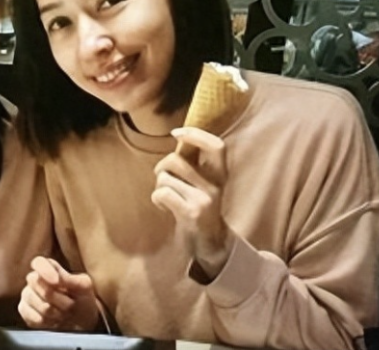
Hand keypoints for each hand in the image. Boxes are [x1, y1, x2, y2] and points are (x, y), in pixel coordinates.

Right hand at [18, 257, 99, 331]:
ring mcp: (28, 295)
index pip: (39, 263)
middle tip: (70, 303)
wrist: (81, 321)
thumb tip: (56, 278)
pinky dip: (48, 322)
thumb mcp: (84, 286)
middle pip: (37, 283)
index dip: (45, 271)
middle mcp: (35, 279)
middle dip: (58, 297)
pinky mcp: (25, 311)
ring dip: (56, 312)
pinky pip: (33, 317)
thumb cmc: (83, 299)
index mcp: (49, 267)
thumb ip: (70, 279)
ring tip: (65, 313)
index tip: (57, 281)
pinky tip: (55, 321)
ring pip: (37, 303)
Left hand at [151, 127, 231, 279]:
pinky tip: (165, 207)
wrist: (209, 245)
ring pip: (165, 178)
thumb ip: (194, 163)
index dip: (196, 134)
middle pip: (176, 160)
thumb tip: (179, 134)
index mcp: (220, 174)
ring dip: (159, 186)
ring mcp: (205, 200)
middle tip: (164, 179)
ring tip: (168, 198)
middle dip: (162, 168)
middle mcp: (216, 185)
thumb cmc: (197, 207)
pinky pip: (162, 193)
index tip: (177, 133)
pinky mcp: (192, 213)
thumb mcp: (202, 183)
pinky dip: (157, 199)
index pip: (217, 145)